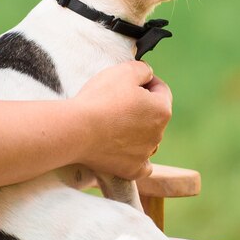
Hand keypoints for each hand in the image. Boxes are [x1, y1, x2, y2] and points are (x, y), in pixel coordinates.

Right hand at [73, 61, 172, 179]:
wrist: (77, 130)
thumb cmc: (101, 98)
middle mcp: (159, 134)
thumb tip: (148, 75)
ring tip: (116, 122)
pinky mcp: (131, 169)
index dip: (146, 81)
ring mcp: (145, 154)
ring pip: (148, 138)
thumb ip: (143, 70)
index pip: (161, 90)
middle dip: (142, 106)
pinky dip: (136, 157)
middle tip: (118, 100)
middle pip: (154, 114)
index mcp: (162, 110)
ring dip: (138, 130)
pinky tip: (127, 150)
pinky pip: (142, 165)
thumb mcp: (125, 70)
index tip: (131, 80)